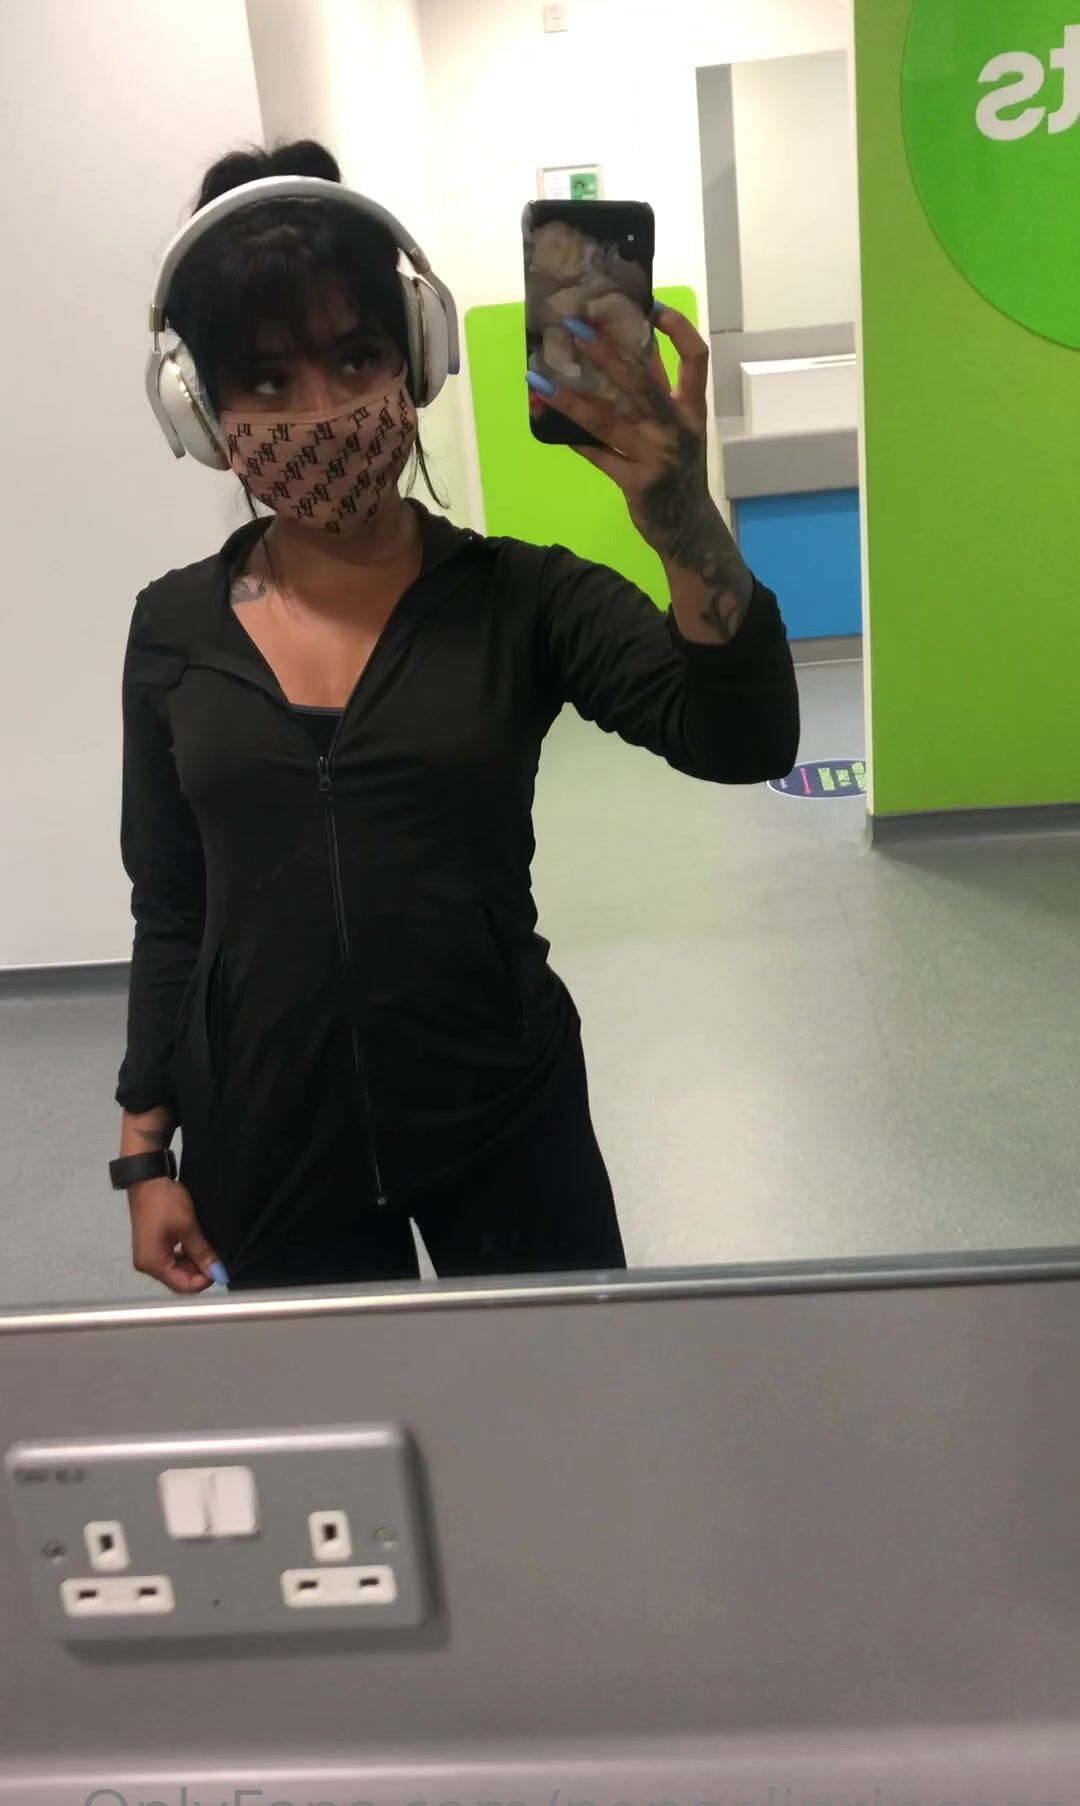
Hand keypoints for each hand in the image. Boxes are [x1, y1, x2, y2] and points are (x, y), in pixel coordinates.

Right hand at [128, 1178, 225, 1292]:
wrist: (147, 1179)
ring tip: (208, 1251)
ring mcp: (148, 1256)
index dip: (203, 1281)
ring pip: (175, 1270)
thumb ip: (202, 1253)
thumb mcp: (188, 1227)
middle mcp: (147, 1265)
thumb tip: (218, 1274)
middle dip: (199, 1273)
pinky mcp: (151, 1247)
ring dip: (193, 1264)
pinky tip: (196, 1247)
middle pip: (177, 1280)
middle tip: (216, 1259)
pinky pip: (170, 1260)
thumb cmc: (165, 1202)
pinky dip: (184, 1257)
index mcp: (152, 1263)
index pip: (182, 1285)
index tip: (221, 1270)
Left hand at [530, 305, 754, 643]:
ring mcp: (656, 455)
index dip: (677, 329)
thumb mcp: (678, 428)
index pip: (695, 358)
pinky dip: (571, 438)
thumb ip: (657, 392)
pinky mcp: (636, 482)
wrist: (686, 527)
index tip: (652, 305)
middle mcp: (678, 427)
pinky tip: (544, 419)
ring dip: (570, 399)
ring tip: (539, 381)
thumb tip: (624, 348)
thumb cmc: (678, 468)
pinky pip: (596, 455)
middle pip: (642, 381)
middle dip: (608, 352)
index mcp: (693, 408)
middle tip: (576, 328)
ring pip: (607, 420)